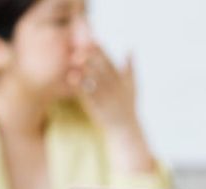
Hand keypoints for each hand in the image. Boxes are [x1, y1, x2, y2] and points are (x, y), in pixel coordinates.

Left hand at [71, 48, 155, 173]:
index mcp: (122, 81)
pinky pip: (88, 96)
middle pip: (102, 70)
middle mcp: (115, 88)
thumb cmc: (128, 106)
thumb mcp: (133, 86)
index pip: (112, 62)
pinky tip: (72, 79)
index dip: (102, 51)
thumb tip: (130, 49)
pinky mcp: (98, 108)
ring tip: (73, 61)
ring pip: (95, 81)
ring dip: (84, 70)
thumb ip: (131, 68)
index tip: (93, 41)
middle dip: (91, 58)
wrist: (125, 129)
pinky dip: (81, 86)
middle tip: (79, 48)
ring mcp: (107, 98)